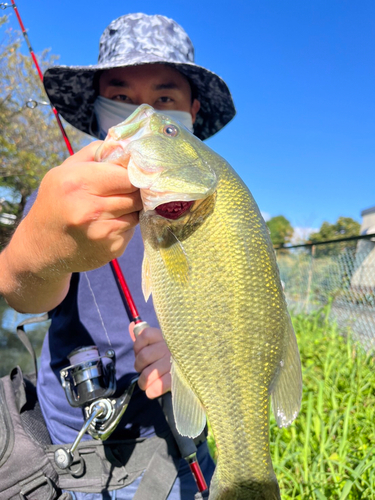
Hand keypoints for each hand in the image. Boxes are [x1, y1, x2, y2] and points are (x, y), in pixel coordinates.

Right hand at [23, 141, 142, 273]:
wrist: (40, 246)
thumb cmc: (55, 202)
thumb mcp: (64, 171)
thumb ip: (95, 153)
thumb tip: (126, 146)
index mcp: (78, 182)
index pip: (127, 175)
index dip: (133, 174)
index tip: (132, 174)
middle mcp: (90, 209)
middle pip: (136, 195)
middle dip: (135, 191)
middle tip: (125, 190)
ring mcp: (102, 232)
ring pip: (137, 213)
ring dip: (131, 209)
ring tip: (113, 207)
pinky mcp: (111, 249)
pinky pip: (131, 230)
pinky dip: (125, 226)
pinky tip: (108, 225)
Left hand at [130, 323, 171, 398]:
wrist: (197, 364)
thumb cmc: (174, 355)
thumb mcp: (162, 343)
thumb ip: (146, 339)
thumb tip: (131, 327)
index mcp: (165, 336)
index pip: (144, 336)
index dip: (138, 347)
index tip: (141, 352)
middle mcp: (170, 347)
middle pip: (143, 357)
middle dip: (139, 366)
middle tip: (143, 370)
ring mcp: (174, 363)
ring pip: (148, 374)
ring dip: (144, 381)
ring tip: (146, 383)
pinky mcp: (177, 378)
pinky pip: (158, 387)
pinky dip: (152, 390)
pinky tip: (152, 391)